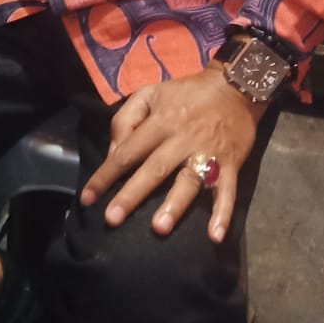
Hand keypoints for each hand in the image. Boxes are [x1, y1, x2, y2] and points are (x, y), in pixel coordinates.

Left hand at [80, 63, 264, 243]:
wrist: (235, 87)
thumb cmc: (186, 94)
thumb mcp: (150, 94)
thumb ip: (126, 119)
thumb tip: (113, 153)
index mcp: (161, 122)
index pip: (128, 152)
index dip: (106, 175)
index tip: (88, 198)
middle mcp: (182, 140)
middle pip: (154, 169)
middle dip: (132, 194)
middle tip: (113, 218)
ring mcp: (208, 154)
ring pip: (189, 181)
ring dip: (175, 205)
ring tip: (159, 228)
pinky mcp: (231, 164)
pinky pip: (227, 191)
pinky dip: (223, 213)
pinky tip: (215, 235)